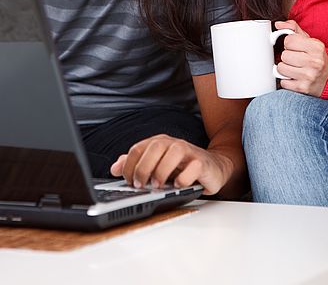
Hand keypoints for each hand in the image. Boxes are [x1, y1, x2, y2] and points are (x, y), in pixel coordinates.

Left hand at [110, 134, 232, 194]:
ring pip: (174, 152)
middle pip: (155, 146)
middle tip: (141, 184)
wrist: (212, 168)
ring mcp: (189, 151)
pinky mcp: (202, 163)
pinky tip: (178, 186)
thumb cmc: (182, 167)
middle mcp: (173, 144)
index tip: (128, 181)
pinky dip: (184, 178)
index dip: (130, 165)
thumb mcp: (156, 166)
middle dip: (144, 167)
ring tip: (157, 186)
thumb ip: (135, 165)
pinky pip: (193, 167)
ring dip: (162, 170)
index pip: (138, 148)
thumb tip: (115, 168)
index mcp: (159, 143)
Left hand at [274, 20, 327, 97]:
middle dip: (287, 56)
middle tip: (294, 59)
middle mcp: (314, 62)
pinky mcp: (302, 88)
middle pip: (284, 55)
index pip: (288, 40)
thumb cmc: (314, 57)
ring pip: (281, 68)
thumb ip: (293, 29)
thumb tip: (278, 25)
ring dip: (284, 68)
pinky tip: (294, 77)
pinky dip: (285, 80)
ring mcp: (308, 76)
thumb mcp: (308, 40)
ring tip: (293, 68)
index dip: (288, 44)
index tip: (294, 48)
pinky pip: (283, 82)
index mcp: (316, 47)